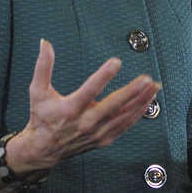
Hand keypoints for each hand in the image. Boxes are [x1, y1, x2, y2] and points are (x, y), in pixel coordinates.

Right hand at [8, 39, 160, 171]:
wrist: (44, 149)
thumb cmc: (42, 117)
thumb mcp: (37, 91)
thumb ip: (43, 66)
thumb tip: (45, 43)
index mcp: (70, 108)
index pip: (90, 90)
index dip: (103, 76)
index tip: (116, 62)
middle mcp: (85, 122)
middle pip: (113, 105)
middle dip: (132, 91)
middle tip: (146, 79)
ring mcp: (96, 132)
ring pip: (123, 116)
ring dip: (140, 101)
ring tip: (154, 87)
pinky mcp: (103, 139)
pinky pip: (125, 126)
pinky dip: (138, 114)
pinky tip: (148, 102)